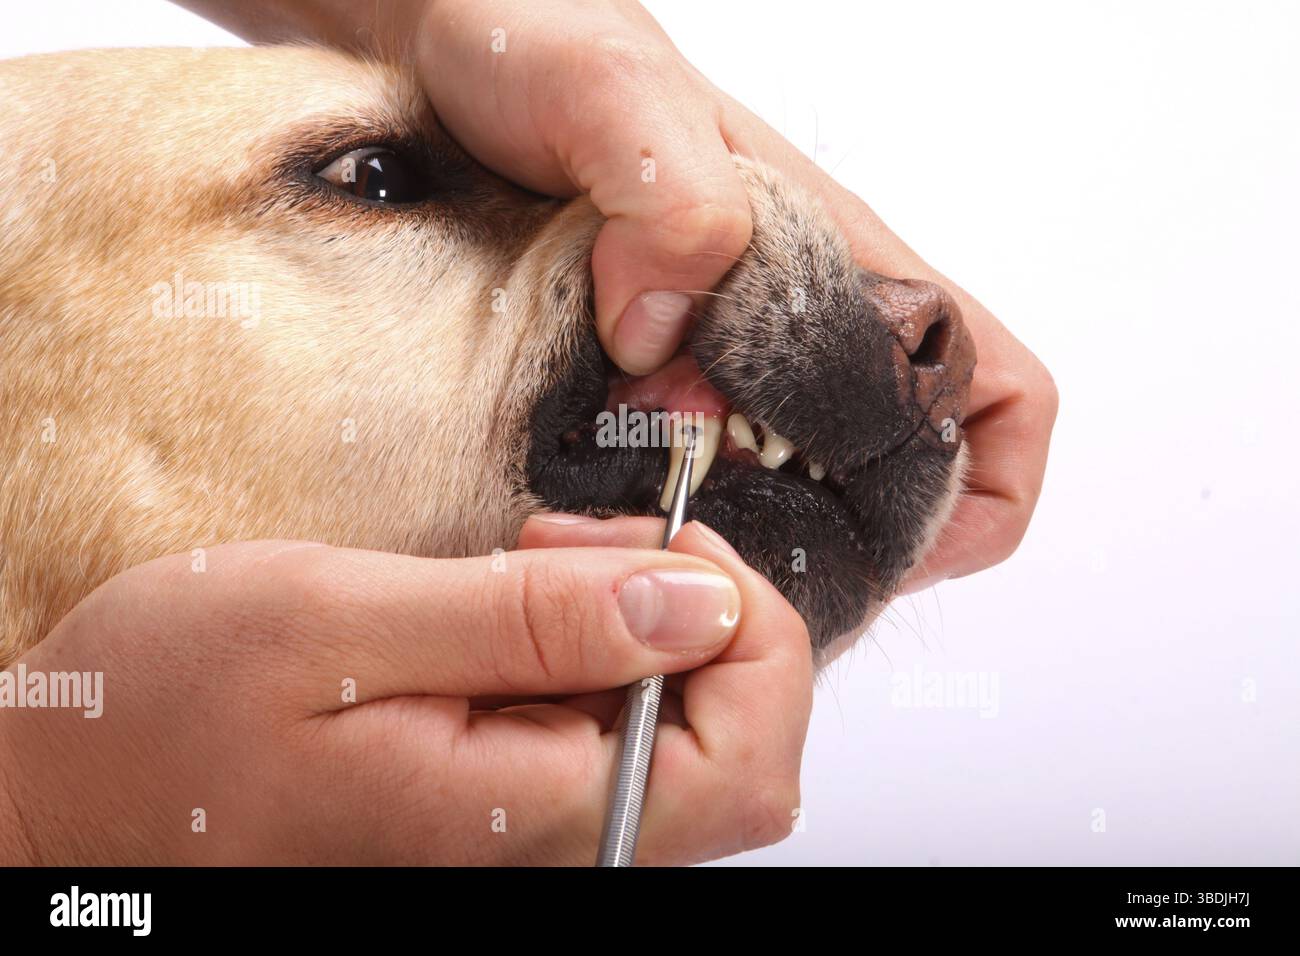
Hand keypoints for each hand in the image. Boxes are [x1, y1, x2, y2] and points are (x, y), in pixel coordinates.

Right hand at [0, 525, 810, 864]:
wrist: (79, 794)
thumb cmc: (168, 720)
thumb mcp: (338, 626)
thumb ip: (531, 621)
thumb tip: (697, 600)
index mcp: (526, 821)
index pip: (748, 761)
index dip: (751, 632)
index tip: (669, 545)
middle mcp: (552, 849)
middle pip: (739, 750)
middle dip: (703, 614)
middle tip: (584, 541)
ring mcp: (533, 831)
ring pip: (685, 734)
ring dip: (644, 621)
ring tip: (532, 559)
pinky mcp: (506, 802)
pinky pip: (615, 729)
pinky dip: (596, 646)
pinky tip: (518, 603)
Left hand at [176, 0, 1057, 578]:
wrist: (431, 47)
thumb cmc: (532, 42)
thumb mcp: (610, 97)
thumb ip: (671, 201)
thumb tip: (664, 332)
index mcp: (837, 263)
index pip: (991, 389)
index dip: (982, 484)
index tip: (907, 544)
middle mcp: (791, 325)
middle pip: (887, 477)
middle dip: (842, 546)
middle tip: (742, 564)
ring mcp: (713, 358)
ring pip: (784, 488)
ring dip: (741, 538)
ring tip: (657, 544)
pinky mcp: (633, 378)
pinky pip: (681, 470)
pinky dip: (657, 509)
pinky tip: (593, 511)